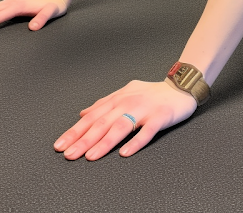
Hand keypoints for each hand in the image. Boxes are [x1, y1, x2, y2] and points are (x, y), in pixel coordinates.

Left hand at [54, 79, 197, 160]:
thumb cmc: (153, 93)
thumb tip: (83, 113)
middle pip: (103, 122)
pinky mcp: (161, 116)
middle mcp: (129, 101)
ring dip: (105, 142)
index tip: (61, 145)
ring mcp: (146, 108)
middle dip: (84, 139)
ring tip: (91, 156)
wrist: (181, 87)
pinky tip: (125, 153)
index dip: (76, 131)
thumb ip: (104, 103)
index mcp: (119, 98)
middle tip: (70, 154)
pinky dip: (136, 142)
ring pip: (122, 126)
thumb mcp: (126, 93)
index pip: (93, 116)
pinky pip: (147, 131)